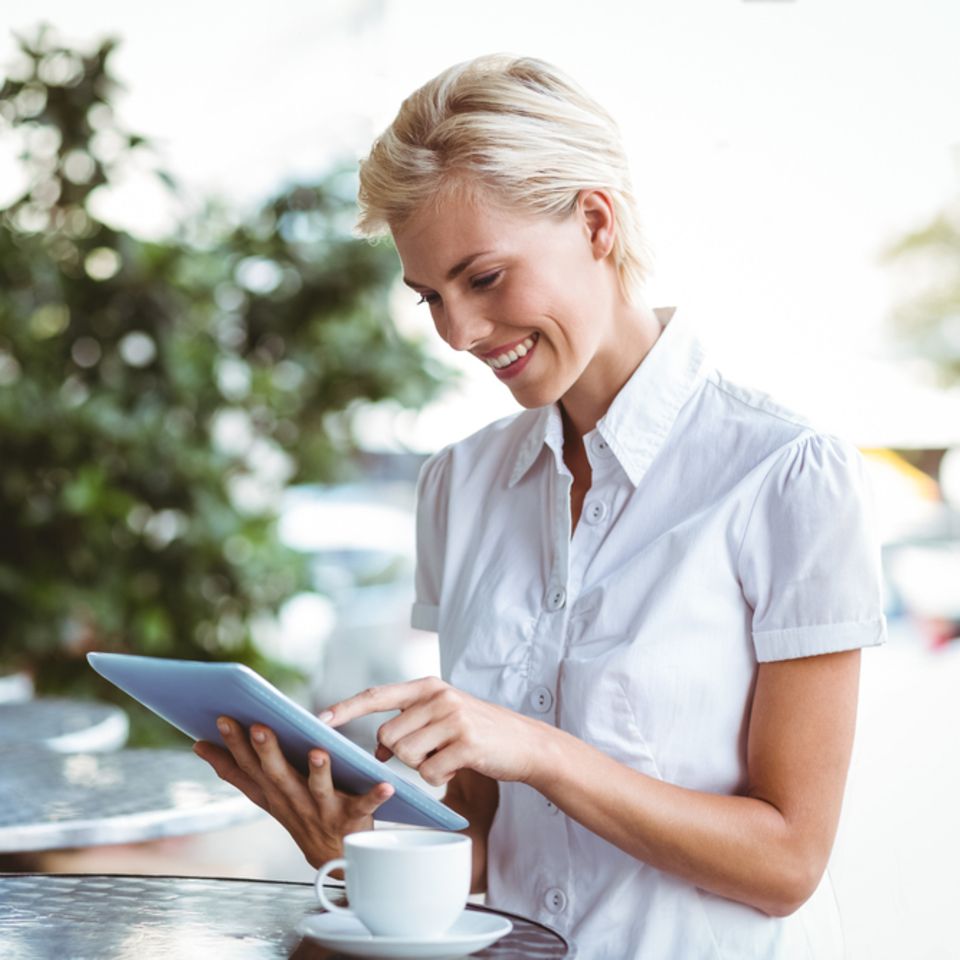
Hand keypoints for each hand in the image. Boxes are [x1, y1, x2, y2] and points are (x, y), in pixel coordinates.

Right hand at [193, 716, 393, 867]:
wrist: (334, 858)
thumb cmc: (298, 813)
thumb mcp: (264, 794)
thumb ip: (234, 770)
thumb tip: (198, 745)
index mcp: (273, 793)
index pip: (250, 767)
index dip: (235, 745)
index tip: (224, 719)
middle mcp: (294, 802)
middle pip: (279, 777)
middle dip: (269, 753)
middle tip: (262, 728)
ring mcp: (323, 811)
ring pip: (319, 791)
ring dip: (319, 772)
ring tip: (320, 751)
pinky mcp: (353, 818)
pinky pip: (365, 806)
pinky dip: (375, 796)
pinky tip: (386, 784)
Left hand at [323, 677, 546, 786]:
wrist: (526, 743)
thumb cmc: (478, 732)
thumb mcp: (442, 717)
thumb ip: (409, 723)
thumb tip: (376, 747)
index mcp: (429, 686)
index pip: (377, 695)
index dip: (346, 708)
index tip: (318, 720)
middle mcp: (439, 697)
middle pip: (387, 736)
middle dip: (400, 754)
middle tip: (429, 751)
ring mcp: (453, 718)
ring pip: (406, 756)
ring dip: (421, 767)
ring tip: (446, 757)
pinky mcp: (466, 743)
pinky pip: (429, 774)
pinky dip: (439, 779)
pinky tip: (458, 768)